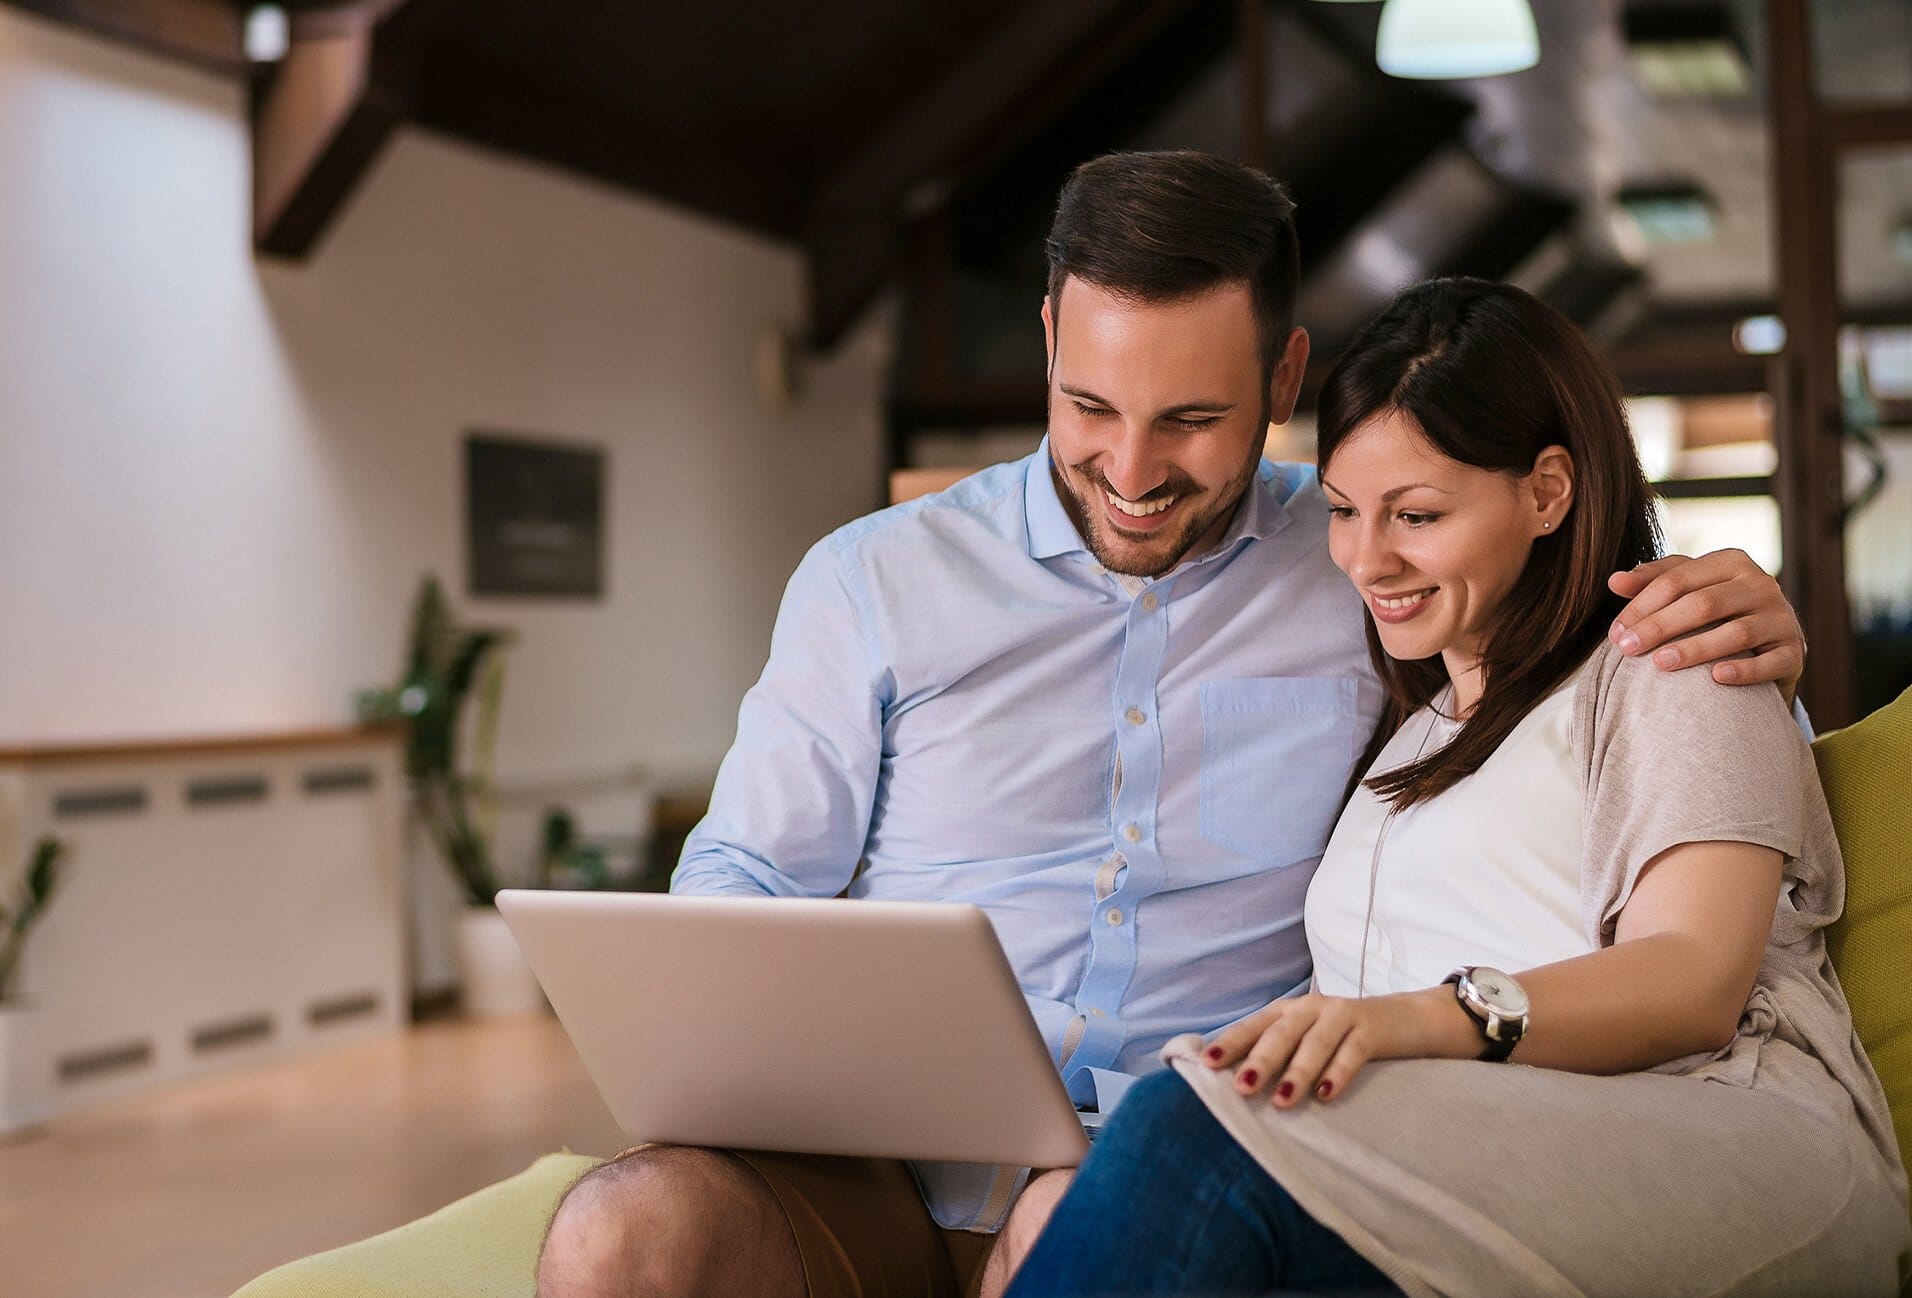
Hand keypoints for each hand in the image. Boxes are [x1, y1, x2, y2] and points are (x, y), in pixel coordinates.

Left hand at [1199, 992, 1421, 1107]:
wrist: (1409, 1019)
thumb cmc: (1345, 1037)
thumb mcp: (1309, 1038)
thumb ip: (1279, 1053)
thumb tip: (1235, 1083)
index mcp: (1290, 1010)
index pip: (1254, 1025)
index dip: (1230, 1043)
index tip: (1205, 1065)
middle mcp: (1312, 1007)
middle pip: (1281, 1033)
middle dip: (1259, 1060)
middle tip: (1240, 1087)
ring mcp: (1343, 1015)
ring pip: (1315, 1043)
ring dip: (1296, 1072)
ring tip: (1280, 1101)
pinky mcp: (1372, 1030)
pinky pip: (1353, 1052)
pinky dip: (1338, 1072)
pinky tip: (1326, 1095)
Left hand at [1608, 550, 1804, 698]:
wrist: (1769, 644)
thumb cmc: (1716, 613)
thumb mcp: (1687, 589)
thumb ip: (1653, 581)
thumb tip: (1613, 581)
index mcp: (1730, 562)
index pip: (1677, 580)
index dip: (1642, 606)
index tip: (1616, 632)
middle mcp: (1760, 585)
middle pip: (1704, 604)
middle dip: (1660, 626)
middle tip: (1627, 649)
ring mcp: (1782, 618)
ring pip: (1737, 632)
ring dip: (1696, 649)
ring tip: (1661, 664)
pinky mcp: (1795, 652)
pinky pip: (1771, 662)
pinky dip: (1744, 670)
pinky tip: (1716, 678)